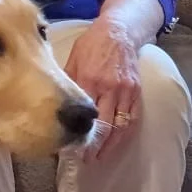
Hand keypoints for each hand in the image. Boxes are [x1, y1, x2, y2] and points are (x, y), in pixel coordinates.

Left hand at [61, 20, 141, 162]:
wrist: (118, 32)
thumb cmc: (91, 45)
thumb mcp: (72, 60)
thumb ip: (67, 83)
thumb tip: (55, 104)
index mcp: (90, 79)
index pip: (84, 113)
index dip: (78, 132)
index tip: (69, 146)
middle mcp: (109, 87)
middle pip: (103, 124)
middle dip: (94, 145)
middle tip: (85, 159)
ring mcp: (126, 90)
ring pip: (120, 125)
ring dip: (110, 145)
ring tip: (99, 157)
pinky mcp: (137, 91)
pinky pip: (132, 118)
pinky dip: (125, 134)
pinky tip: (116, 144)